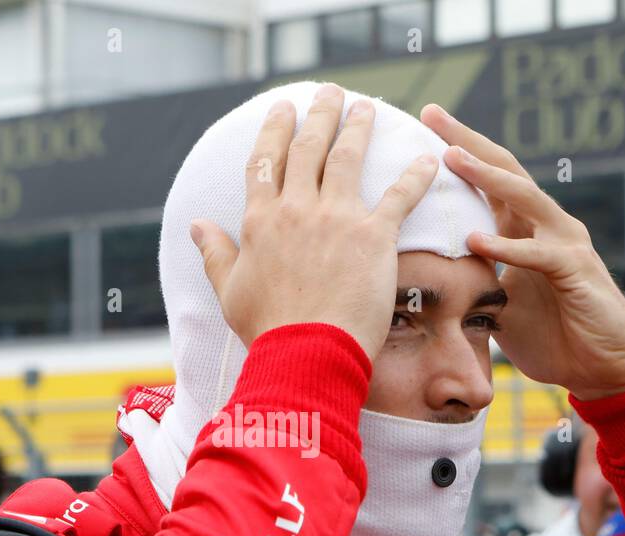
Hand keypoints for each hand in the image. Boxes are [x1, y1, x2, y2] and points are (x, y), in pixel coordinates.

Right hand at [192, 84, 439, 362]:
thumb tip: (196, 225)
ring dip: (359, 128)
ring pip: (349, 158)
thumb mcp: (229, 291)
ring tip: (368, 107)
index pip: (265, 162)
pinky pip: (399, 196)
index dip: (274, 131)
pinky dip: (416, 176)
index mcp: (260, 221)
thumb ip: (215, 253)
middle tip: (330, 93)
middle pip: (308, 148)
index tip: (282, 108)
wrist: (306, 353)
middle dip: (319, 115)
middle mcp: (297, 209)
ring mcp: (336, 218)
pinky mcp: (374, 236)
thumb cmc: (267, 330)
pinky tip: (428, 159)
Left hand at [421, 104, 624, 399]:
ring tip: (449, 158)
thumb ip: (471, 285)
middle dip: (467, 141)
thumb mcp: (497, 308)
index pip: (486, 182)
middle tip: (432, 113)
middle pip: (503, 172)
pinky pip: (536, 253)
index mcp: (523, 231)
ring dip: (485, 177)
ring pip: (523, 197)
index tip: (419, 128)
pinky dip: (506, 246)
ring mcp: (564, 243)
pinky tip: (476, 238)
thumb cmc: (552, 337)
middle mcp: (544, 226)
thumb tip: (425, 284)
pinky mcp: (576, 270)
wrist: (602, 369)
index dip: (456, 154)